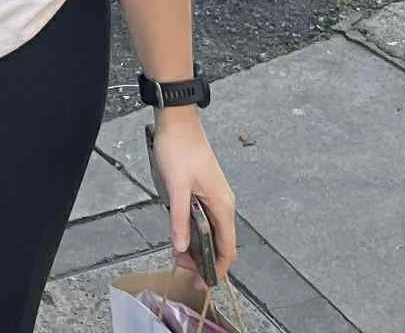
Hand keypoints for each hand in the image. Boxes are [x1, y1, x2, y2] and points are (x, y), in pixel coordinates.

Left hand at [152, 111, 236, 283]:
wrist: (178, 119)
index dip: (218, 270)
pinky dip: (196, 230)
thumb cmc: (179, 149)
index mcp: (222, 206)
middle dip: (205, 259)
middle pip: (221, 242)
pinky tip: (181, 231)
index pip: (228, 249)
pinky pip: (206, 218)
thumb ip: (180, 220)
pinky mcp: (206, 188)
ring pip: (213, 230)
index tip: (202, 283)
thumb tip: (181, 250)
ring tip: (179, 253)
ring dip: (199, 245)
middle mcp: (224, 203)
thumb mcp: (176, 187)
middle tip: (182, 267)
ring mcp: (216, 195)